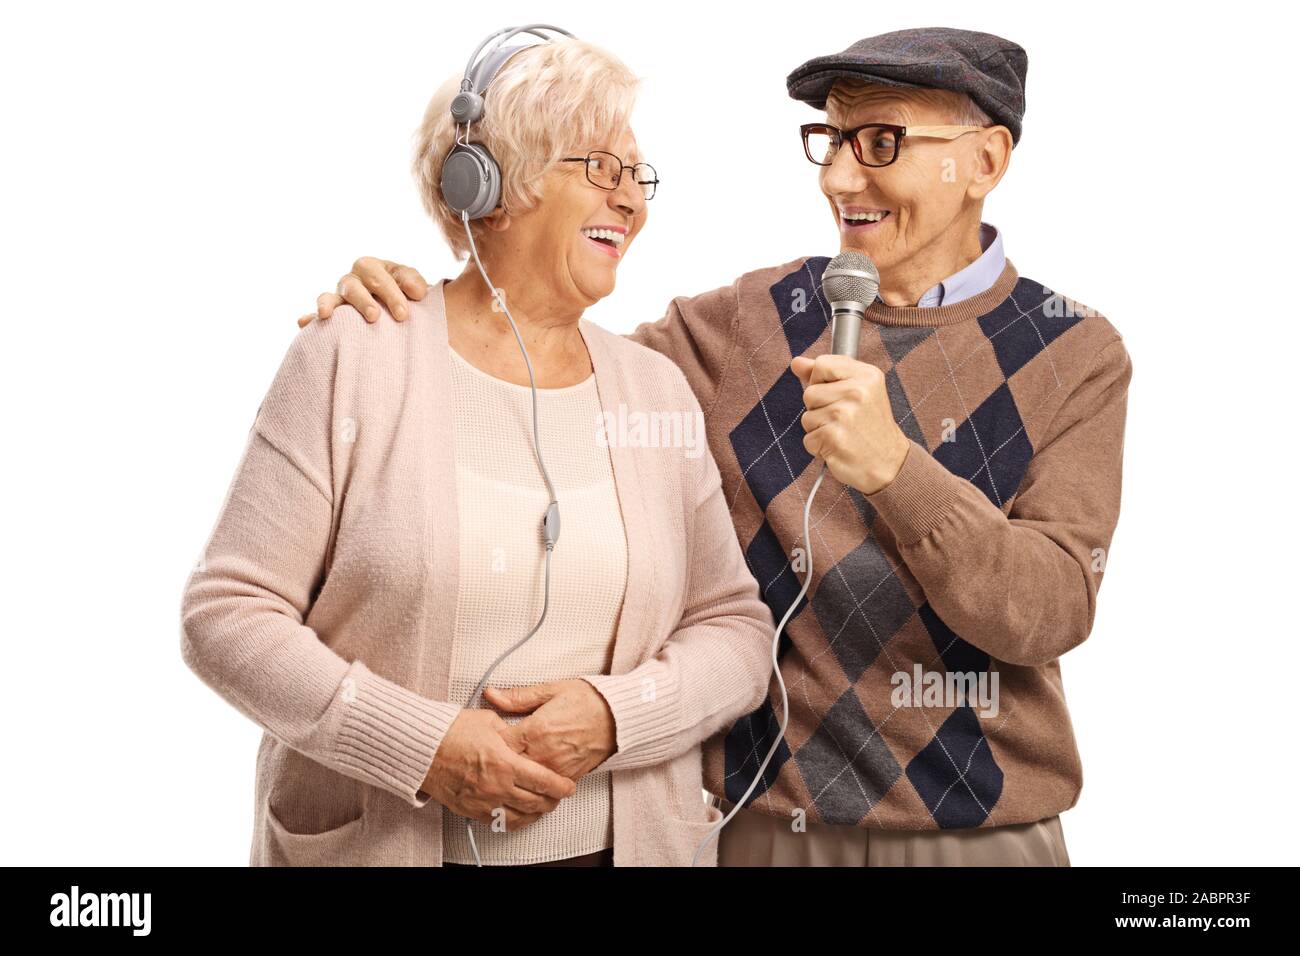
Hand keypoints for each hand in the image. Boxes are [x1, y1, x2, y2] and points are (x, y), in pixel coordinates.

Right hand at [297, 257, 429, 327]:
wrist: (405, 312)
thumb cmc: (409, 297)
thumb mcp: (415, 286)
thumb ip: (415, 283)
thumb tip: (417, 292)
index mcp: (374, 268)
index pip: (379, 276)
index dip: (391, 294)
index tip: (404, 315)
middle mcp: (354, 280)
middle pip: (354, 286)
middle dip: (363, 301)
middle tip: (374, 317)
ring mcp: (340, 297)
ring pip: (332, 297)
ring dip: (329, 305)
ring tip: (325, 314)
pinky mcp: (334, 315)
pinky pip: (317, 315)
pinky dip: (310, 318)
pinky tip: (303, 323)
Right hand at [420, 708, 575, 830]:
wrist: (421, 748)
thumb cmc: (450, 732)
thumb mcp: (489, 722)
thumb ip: (511, 732)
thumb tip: (522, 735)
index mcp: (505, 762)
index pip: (544, 781)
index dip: (561, 786)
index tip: (568, 786)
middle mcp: (497, 786)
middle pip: (536, 802)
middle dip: (552, 800)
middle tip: (559, 796)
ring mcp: (483, 801)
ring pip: (520, 817)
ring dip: (536, 813)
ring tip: (543, 806)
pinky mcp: (471, 809)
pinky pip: (499, 822)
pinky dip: (514, 820)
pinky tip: (520, 814)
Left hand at [483, 679, 616, 780]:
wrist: (619, 717)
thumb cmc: (586, 700)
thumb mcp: (551, 690)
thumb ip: (518, 696)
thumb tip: (490, 694)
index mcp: (535, 729)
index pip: (499, 744)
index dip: (488, 743)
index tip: (484, 740)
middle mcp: (543, 753)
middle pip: (509, 767)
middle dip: (498, 763)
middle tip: (489, 759)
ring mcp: (556, 769)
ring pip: (525, 781)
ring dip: (514, 776)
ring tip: (505, 770)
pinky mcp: (567, 778)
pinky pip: (544, 788)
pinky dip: (533, 785)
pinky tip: (526, 779)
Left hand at [791, 353, 910, 494]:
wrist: (889, 464)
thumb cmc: (870, 427)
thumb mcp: (858, 391)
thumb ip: (826, 374)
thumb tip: (797, 363)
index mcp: (866, 375)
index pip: (822, 364)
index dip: (820, 380)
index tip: (835, 394)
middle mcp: (857, 392)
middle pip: (809, 392)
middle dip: (818, 409)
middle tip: (843, 420)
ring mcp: (845, 414)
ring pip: (806, 417)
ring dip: (818, 430)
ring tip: (842, 433)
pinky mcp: (833, 437)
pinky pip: (808, 439)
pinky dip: (819, 447)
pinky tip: (839, 447)